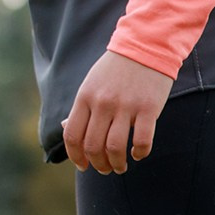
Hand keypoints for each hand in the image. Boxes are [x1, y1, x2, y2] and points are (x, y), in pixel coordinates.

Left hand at [61, 51, 173, 173]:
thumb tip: (66, 130)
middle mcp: (103, 103)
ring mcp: (126, 106)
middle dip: (98, 165)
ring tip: (121, 167)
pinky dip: (140, 153)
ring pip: (115, 148)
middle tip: (105, 169)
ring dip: (117, 164)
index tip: (83, 166)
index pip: (72, 136)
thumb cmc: (116, 69)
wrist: (145, 45)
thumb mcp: (91, 84)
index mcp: (85, 97)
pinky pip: (142, 141)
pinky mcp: (148, 108)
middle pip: (93, 146)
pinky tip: (139, 153)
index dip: (76, 157)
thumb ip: (81, 108)